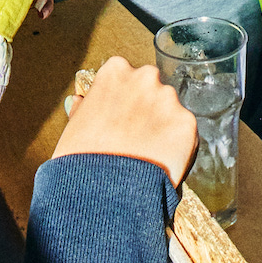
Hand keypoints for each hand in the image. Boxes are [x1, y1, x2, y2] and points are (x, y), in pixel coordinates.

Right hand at [53, 55, 197, 188]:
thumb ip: (85, 108)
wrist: (101, 192)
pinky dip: (177, 146)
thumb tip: (81, 102)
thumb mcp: (74, 125)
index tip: (121, 117)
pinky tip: (160, 162)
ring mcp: (168, 99)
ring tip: (147, 154)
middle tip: (136, 137)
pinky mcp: (187, 124)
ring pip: (171, 111)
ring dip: (163, 127)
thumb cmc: (81, 159)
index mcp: (116, 71)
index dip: (124, 100)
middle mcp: (146, 77)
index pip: (126, 76)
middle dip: (147, 108)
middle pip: (152, 89)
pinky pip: (185, 133)